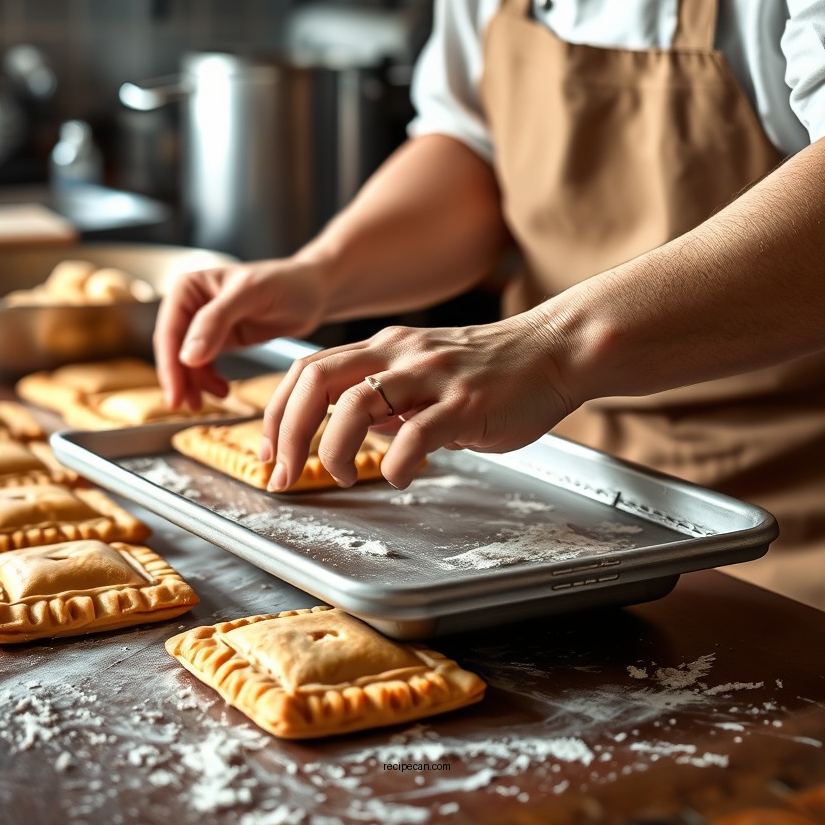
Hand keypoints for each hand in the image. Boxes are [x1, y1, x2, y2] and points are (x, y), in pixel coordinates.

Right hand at [153, 259, 325, 409]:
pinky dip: (208, 380)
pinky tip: (222, 391)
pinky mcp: (220, 340)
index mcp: (187, 287)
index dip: (170, 365)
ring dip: (194, 383)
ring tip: (211, 400)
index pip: (169, 331)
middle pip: (173, 349)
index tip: (176, 394)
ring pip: (186, 361)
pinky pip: (204, 365)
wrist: (314, 291)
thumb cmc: (286, 283)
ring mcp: (203, 324)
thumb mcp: (250, 295)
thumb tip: (187, 356)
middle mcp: (190, 303)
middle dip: (180, 378)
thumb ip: (216, 321)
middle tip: (187, 406)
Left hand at [261, 309, 578, 491]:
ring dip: (333, 448)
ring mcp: (432, 375)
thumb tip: (355, 429)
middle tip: (282, 473)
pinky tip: (401, 479)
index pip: (308, 370)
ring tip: (342, 476)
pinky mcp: (465, 403)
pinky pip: (416, 435)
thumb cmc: (495, 369)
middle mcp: (400, 353)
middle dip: (287, 432)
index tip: (269, 452)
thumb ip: (390, 397)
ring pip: (356, 404)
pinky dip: (396, 464)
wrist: (555, 350)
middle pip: (317, 381)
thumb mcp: (428, 372)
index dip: (276, 412)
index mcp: (386, 346)